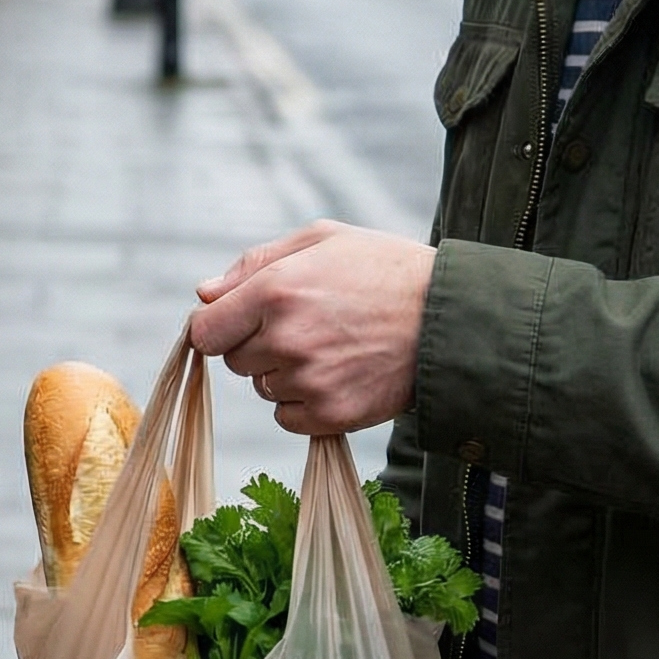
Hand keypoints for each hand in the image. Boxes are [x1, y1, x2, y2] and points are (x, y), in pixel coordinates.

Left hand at [187, 221, 434, 435]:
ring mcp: (308, 381)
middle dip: (257, 345)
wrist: (454, 318)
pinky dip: (304, 403)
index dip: (217, 327)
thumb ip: (254, 263)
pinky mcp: (331, 415)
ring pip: (263, 387)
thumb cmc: (385, 270)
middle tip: (307, 326)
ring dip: (284, 373)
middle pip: (234, 360)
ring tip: (333, 347)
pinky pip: (287, 417)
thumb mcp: (322, 240)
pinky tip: (339, 375)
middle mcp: (285, 339)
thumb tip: (203, 294)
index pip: (205, 331)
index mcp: (275, 291)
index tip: (237, 323)